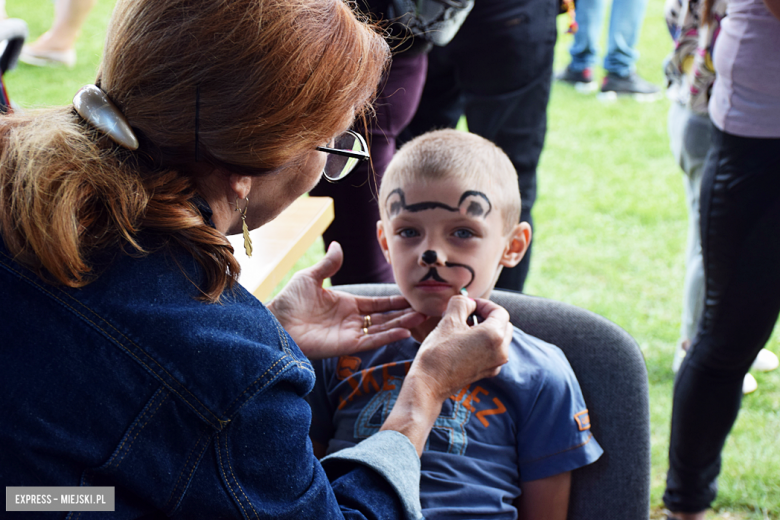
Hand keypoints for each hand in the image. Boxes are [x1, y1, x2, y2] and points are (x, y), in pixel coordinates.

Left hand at [267, 242, 426, 359]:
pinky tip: (403, 332)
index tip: (413, 297)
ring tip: (421, 319)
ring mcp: (350, 334)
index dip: (394, 301)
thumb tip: (338, 245)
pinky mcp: (345, 346)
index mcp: (346, 304)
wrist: (275, 322)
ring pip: (382, 329)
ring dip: (402, 325)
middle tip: (426, 309)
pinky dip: (387, 337)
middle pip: (385, 318)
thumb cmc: (288, 301)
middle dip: (405, 314)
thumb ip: (329, 264)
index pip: (377, 303)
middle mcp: (351, 320)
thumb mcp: (310, 277)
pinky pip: (371, 341)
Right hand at [379, 295, 511, 454]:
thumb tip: (469, 301)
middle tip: (468, 313)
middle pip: (504, 325)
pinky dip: (484, 343)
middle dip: (488, 316)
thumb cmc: (438, 351)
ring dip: (486, 329)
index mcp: (494, 336)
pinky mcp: (488, 372)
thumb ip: (462, 303)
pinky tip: (465, 342)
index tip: (469, 303)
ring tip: (464, 327)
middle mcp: (501, 351)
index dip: (484, 304)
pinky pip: (493, 351)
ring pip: (500, 338)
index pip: (499, 312)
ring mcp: (496, 364)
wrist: (429, 383)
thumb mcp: (448, 320)